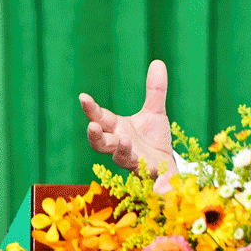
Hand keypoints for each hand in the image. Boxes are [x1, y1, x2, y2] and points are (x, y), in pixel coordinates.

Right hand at [80, 60, 176, 177]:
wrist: (167, 163)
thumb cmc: (153, 138)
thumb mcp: (155, 112)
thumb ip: (155, 90)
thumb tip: (157, 62)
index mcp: (118, 130)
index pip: (101, 119)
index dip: (92, 109)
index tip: (83, 97)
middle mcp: (121, 146)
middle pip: (102, 143)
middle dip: (96, 136)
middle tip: (93, 126)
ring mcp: (134, 161)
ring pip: (121, 159)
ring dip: (121, 151)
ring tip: (124, 141)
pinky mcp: (150, 173)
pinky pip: (152, 180)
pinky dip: (158, 185)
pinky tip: (162, 187)